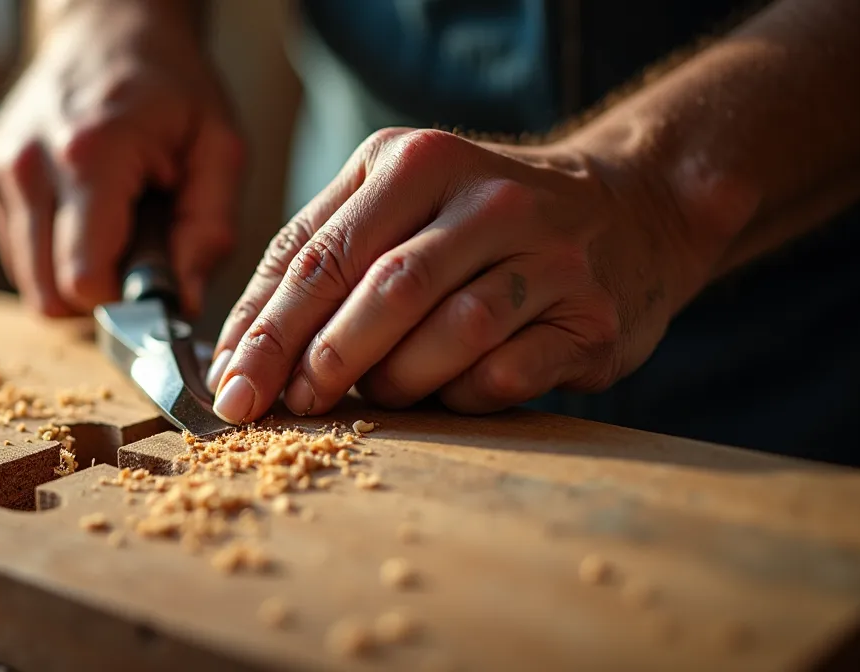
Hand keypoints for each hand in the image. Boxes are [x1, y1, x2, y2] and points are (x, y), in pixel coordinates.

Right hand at [0, 1, 242, 316]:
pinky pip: (19, 256)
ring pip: (29, 285)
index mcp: (89, 158)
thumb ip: (209, 230)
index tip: (155, 273)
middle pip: (49, 298)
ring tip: (113, 225)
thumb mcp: (219, 148)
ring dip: (75, 276)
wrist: (108, 26)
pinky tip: (85, 213)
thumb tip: (183, 306)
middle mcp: (29, 168)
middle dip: (99, 298)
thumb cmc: (171, 88)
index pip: (84, 283)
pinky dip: (55, 253)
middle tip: (137, 254)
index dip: (125, 299)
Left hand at [206, 127, 712, 423]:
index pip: (317, 252)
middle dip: (321, 360)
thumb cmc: (476, 221)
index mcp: (411, 161)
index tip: (230, 388)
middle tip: (289, 406)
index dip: (265, 329)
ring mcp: (545, 252)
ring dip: (394, 383)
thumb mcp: (394, 203)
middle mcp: (482, 196)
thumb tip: (237, 354)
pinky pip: (505, 373)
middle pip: (380, 289)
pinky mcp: (589, 312)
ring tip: (374, 397)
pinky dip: (460, 396)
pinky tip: (447, 395)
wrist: (629, 207)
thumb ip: (318, 259)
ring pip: (446, 333)